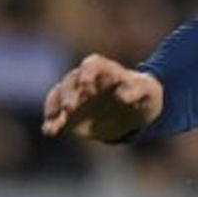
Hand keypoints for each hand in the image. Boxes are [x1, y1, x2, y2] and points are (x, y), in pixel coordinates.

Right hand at [41, 53, 164, 142]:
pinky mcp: (70, 114)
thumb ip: (137, 90)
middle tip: (70, 108)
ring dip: (54, 107)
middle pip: (71, 80)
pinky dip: (52, 122)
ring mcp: (76, 96)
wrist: (136, 112)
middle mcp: (87, 80)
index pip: (92, 64)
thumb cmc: (144, 96)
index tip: (86, 85)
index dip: (87, 73)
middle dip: (68, 93)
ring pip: (59, 95)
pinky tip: (49, 132)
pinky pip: (56, 115)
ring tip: (54, 122)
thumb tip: (122, 96)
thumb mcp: (148, 92)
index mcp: (106, 71)